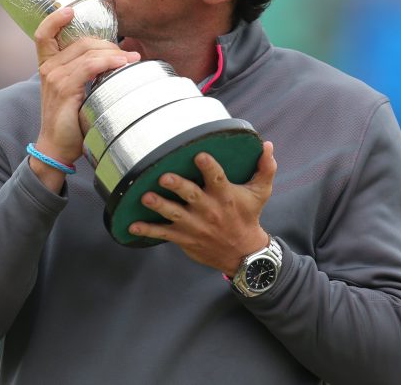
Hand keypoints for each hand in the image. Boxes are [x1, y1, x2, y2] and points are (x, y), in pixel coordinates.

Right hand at [31, 7, 139, 190]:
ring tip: (132, 61)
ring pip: (88, 52)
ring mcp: (55, 78)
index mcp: (47, 66)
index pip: (44, 34)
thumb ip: (85, 73)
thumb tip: (115, 58)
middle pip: (81, 41)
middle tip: (127, 56)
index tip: (70, 10)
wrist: (56, 148)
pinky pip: (90, 67)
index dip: (55, 18)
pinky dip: (109, 62)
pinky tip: (122, 65)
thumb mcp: (74, 91)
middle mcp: (48, 68)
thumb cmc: (69, 121)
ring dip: (114, 54)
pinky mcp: (65, 89)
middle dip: (108, 44)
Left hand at [129, 141, 276, 275]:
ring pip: (174, 214)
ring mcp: (194, 225)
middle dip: (178, 186)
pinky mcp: (184, 238)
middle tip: (165, 177)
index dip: (209, 167)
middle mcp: (209, 210)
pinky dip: (147, 230)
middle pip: (191, 196)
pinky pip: (163, 234)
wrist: (243, 254)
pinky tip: (132, 225)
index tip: (200, 155)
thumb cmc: (248, 217)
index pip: (217, 179)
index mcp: (225, 196)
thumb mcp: (261, 193)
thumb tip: (268, 145)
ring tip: (145, 197)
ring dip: (159, 206)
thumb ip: (265, 168)